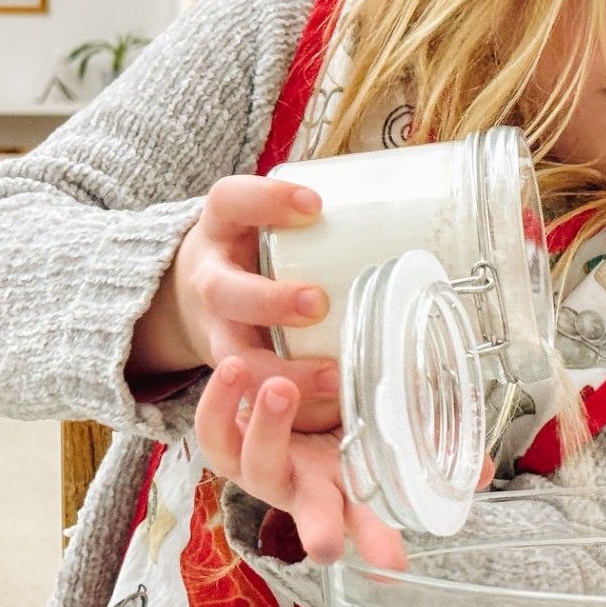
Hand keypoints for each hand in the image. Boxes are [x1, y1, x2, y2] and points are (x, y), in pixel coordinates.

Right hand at [130, 176, 339, 429]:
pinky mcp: (229, 371)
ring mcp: (213, 329)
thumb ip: (316, 213)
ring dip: (280, 369)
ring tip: (331, 376)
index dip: (265, 201)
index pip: (231, 202)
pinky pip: (251, 395)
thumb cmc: (255, 248)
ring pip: (233, 357)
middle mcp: (209, 279)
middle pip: (225, 290)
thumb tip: (413, 200)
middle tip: (317, 303)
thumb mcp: (267, 218)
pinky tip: (331, 406)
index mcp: (221, 228)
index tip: (314, 204)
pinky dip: (290, 404)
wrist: (192, 294)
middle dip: (270, 301)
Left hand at [195, 358, 408, 568]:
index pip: (369, 520)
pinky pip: (213, 431)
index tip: (391, 565)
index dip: (379, 540)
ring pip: (259, 466)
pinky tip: (233, 369)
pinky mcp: (225, 444)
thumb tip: (476, 458)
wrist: (273, 382)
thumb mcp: (378, 415)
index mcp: (346, 485)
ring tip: (280, 388)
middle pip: (314, 516)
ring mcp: (261, 469)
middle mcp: (304, 486)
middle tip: (327, 543)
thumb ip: (420, 425)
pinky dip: (219, 402)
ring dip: (269, 431)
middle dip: (320, 531)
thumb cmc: (337, 408)